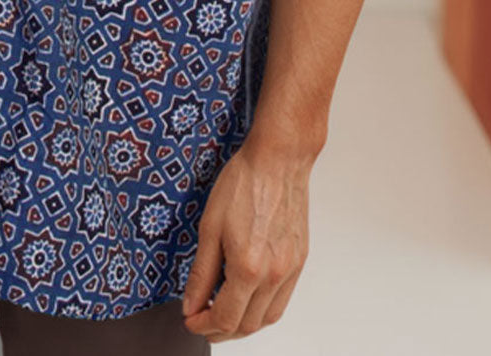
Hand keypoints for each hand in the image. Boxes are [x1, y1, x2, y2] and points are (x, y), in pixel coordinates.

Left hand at [180, 134, 311, 339]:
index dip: (203, 325)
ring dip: (244, 324)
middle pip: (247, 324)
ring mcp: (290, 269)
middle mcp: (274, 274)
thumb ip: (201, 272)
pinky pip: (282, 299)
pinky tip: (247, 297)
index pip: (225, 317)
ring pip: (267, 317)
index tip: (190, 320)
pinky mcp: (299, 261)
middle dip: (221, 330)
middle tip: (202, 320)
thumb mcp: (209, 227)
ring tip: (222, 313)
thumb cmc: (243, 183)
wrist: (278, 160)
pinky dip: (262, 308)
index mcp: (248, 267)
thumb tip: (191, 305)